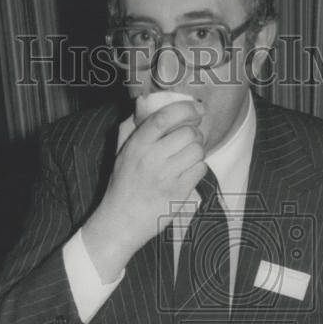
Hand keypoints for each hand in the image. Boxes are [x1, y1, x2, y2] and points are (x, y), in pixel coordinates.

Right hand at [81, 101, 206, 280]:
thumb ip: (131, 127)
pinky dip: (198, 168)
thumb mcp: (121, 153)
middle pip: (188, 133)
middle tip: (190, 139)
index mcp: (137, 145)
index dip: (185, 108)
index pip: (164, 118)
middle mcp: (152, 159)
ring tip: (187, 157)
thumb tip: (145, 102)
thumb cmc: (122, 184)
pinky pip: (200, 170)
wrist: (122, 221)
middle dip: (195, 134)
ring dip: (197, 152)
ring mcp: (167, 177)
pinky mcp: (179, 193)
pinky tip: (188, 172)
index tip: (197, 109)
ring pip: (198, 151)